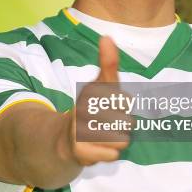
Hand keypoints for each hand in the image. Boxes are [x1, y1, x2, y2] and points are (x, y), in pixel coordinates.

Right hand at [68, 35, 132, 165]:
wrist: (63, 140)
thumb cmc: (89, 110)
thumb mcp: (100, 84)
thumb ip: (108, 63)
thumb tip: (107, 37)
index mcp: (90, 93)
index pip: (125, 100)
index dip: (122, 104)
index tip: (109, 103)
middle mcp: (84, 112)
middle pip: (128, 122)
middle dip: (121, 124)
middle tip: (104, 122)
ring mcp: (81, 133)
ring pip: (123, 140)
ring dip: (115, 140)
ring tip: (101, 135)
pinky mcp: (81, 153)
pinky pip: (113, 155)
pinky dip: (108, 154)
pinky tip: (96, 148)